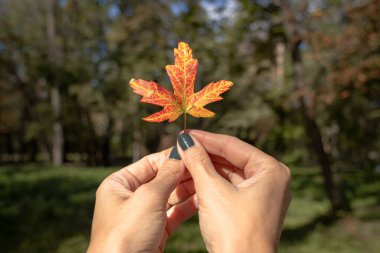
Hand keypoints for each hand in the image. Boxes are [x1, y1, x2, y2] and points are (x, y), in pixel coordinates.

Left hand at [87, 147, 195, 252]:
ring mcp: (143, 215)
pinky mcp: (155, 231)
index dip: (170, 156)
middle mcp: (129, 198)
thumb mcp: (147, 198)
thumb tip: (179, 155)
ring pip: (170, 196)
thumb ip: (166, 175)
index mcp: (118, 184)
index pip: (149, 163)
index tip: (191, 150)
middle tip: (204, 165)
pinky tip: (202, 199)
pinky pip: (174, 213)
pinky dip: (188, 207)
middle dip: (182, 172)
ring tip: (207, 180)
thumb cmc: (126, 234)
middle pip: (161, 178)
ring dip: (187, 189)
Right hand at [172, 130, 290, 252]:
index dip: (206, 138)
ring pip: (227, 174)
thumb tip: (185, 141)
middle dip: (203, 155)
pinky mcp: (251, 208)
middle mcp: (271, 180)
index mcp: (271, 170)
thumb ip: (198, 161)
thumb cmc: (234, 231)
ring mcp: (262, 195)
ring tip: (182, 164)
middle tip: (181, 147)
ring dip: (204, 170)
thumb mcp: (212, 191)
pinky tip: (192, 180)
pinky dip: (209, 185)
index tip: (185, 133)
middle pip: (230, 159)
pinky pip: (228, 188)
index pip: (233, 145)